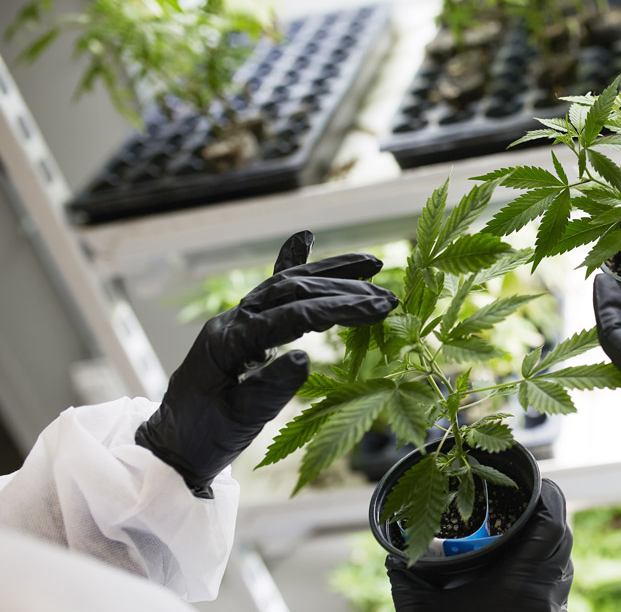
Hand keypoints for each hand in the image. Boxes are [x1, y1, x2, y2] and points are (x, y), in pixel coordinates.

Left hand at [135, 231, 397, 496]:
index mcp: (228, 341)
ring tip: (370, 265)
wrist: (173, 445)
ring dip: (329, 272)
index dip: (337, 309)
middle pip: (292, 290)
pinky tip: (305, 238)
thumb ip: (270, 389)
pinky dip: (290, 262)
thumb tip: (305, 359)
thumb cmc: (204, 436)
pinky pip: (270, 289)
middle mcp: (232, 321)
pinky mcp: (242, 327)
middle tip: (385, 296)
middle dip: (343, 289)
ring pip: (285, 283)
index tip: (377, 309)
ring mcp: (236, 320)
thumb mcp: (239, 420)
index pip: (291, 316)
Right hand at [388, 479, 573, 610]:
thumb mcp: (421, 611)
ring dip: (549, 539)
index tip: (534, 481)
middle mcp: (545, 594)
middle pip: (562, 537)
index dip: (547, 496)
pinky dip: (547, 565)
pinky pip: (558, 583)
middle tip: (523, 500)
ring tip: (525, 526)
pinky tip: (524, 562)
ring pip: (564, 561)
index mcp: (521, 582)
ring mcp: (552, 609)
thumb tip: (392, 552)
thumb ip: (407, 578)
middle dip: (547, 513)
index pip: (551, 524)